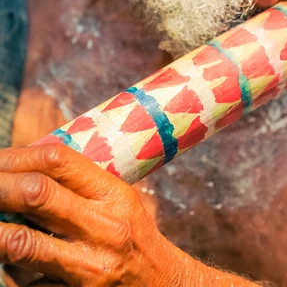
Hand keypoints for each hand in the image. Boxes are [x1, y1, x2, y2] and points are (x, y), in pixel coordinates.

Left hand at [0, 145, 180, 285]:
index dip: (18, 155)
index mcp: (113, 195)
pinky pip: (26, 282)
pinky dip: (8, 268)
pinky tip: (6, 256)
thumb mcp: (117, 201)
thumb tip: (23, 168)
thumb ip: (79, 184)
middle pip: (37, 193)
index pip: (58, 160)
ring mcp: (88, 266)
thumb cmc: (131, 237)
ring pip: (21, 242)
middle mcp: (103, 227)